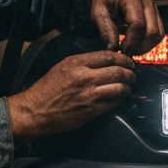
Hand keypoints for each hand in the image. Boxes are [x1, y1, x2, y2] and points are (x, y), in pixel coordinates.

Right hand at [7, 51, 135, 142]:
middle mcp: (84, 77)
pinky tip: (119, 98)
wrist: (35, 111)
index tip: (128, 62)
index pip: (109, 56)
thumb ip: (83, 63)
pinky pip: (114, 103)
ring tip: (128, 87)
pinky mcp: (92, 110)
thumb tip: (105, 60)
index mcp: (77, 63)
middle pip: (119, 71)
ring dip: (128, 87)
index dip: (123, 59)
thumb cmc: (47, 90)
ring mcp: (89, 94)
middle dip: (130, 73)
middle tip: (132, 75)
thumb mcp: (62, 67)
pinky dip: (120, 100)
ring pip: (120, 87)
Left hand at [90, 0, 164, 54]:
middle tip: (126, 53)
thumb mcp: (98, 13)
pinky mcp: (156, 15)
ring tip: (130, 49)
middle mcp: (147, 2)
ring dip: (146, 47)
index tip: (121, 52)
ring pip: (159, 35)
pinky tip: (136, 44)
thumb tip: (113, 49)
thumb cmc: (104, 1)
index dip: (131, 42)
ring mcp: (154, 8)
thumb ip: (106, 30)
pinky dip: (149, 43)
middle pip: (152, 32)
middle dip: (139, 47)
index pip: (138, 25)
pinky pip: (159, 34)